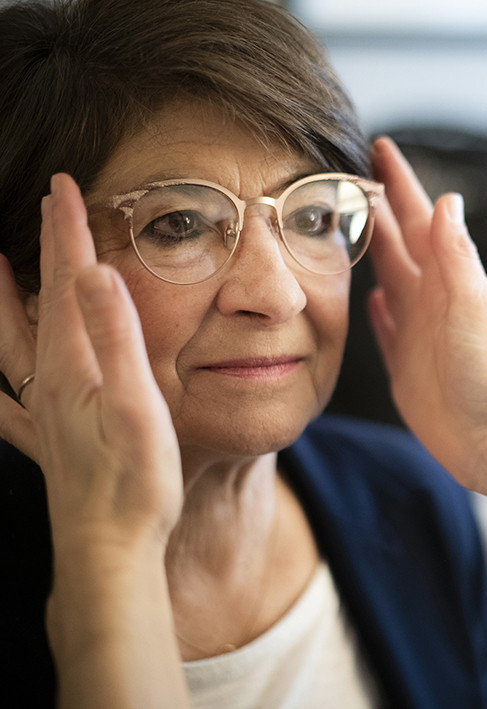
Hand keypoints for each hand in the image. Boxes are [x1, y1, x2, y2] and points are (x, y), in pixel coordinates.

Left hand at [0, 174, 181, 554]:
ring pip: (14, 340)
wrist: (108, 550)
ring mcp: (43, 410)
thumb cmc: (133, 484)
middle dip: (42, 249)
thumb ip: (116, 338)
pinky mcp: (48, 437)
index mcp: (73, 366)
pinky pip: (10, 393)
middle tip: (45, 207)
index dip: (67, 231)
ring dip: (9, 299)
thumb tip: (95, 274)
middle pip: (38, 301)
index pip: (68, 281)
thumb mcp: (138, 405)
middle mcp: (49, 382)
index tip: (66, 186)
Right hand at [367, 138, 486, 495]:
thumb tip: (446, 200)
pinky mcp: (408, 368)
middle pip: (400, 243)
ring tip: (351, 229)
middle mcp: (434, 302)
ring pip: (390, 281)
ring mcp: (421, 334)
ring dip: (375, 252)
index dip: (398, 184)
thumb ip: (456, 256)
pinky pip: (388, 329)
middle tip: (349, 177)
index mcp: (451, 281)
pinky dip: (379, 310)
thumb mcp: (473, 307)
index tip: (378, 147)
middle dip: (379, 209)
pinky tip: (371, 298)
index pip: (420, 218)